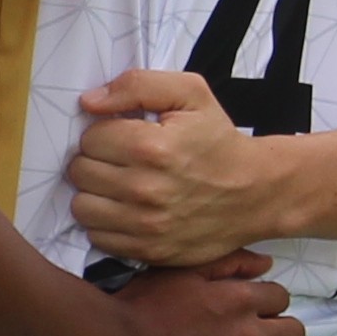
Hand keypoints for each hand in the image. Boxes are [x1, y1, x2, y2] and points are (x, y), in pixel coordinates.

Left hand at [65, 69, 295, 269]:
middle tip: (122, 159)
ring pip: (81, 206)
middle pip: (80, 171)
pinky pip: (98, 237)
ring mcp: (145, 225)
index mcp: (152, 147)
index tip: (125, 135)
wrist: (256, 193)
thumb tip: (89, 102)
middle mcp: (145, 190)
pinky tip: (126, 208)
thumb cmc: (219, 141)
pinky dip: (106, 223)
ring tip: (120, 183)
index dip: (104, 132)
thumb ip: (137, 85)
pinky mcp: (147, 251)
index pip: (90, 137)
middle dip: (96, 160)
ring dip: (95, 193)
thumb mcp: (190, 94)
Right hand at [88, 254, 301, 335]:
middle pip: (294, 335)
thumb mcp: (182, 270)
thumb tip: (266, 264)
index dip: (268, 303)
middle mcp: (246, 335)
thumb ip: (229, 262)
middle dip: (280, 333)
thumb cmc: (143, 304)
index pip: (282, 298)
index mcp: (239, 299)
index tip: (253, 310)